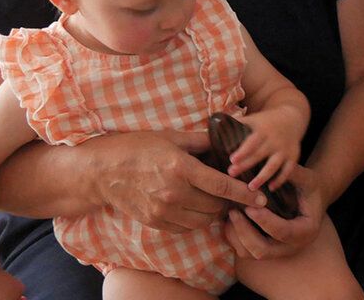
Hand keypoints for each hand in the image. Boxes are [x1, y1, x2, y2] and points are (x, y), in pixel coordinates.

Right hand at [90, 130, 263, 231]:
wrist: (101, 172)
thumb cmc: (137, 147)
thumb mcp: (170, 136)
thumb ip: (201, 140)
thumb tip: (226, 138)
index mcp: (181, 168)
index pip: (222, 185)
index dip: (245, 193)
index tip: (261, 197)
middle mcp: (173, 193)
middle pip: (216, 205)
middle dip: (230, 201)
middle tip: (237, 194)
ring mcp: (162, 210)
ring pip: (203, 220)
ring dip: (214, 212)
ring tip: (218, 201)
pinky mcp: (154, 222)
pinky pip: (186, 227)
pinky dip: (196, 220)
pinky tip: (197, 207)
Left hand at [224, 164, 323, 259]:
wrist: (313, 199)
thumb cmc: (310, 186)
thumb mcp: (307, 178)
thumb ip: (293, 173)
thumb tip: (275, 166)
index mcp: (306, 231)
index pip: (283, 232)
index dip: (264, 221)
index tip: (249, 206)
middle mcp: (293, 246)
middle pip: (263, 250)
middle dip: (245, 232)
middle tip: (233, 212)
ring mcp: (279, 251)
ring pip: (251, 254)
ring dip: (237, 236)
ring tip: (229, 215)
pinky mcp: (268, 250)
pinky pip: (246, 252)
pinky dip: (235, 239)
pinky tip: (229, 221)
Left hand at [232, 108, 303, 189]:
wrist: (292, 118)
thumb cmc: (264, 122)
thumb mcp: (252, 119)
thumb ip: (235, 126)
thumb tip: (209, 131)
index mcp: (262, 129)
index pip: (252, 140)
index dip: (243, 150)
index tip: (232, 159)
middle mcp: (274, 139)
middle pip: (260, 153)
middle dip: (247, 164)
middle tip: (232, 174)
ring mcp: (285, 149)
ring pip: (274, 164)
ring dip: (263, 176)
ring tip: (251, 188)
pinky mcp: (293, 157)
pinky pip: (288, 170)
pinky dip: (280, 180)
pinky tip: (271, 189)